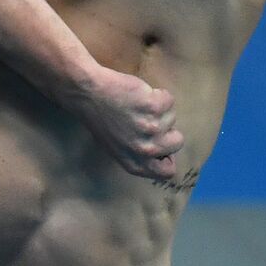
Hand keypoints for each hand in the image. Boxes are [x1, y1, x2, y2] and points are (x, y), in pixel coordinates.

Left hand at [73, 65, 183, 180]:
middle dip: (168, 129)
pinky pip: (169, 101)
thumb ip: (140, 154)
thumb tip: (164, 154)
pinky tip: (140, 95)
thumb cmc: (100, 118)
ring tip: (137, 106)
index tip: (161, 143)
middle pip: (177, 142)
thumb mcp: (117, 148)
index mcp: (134, 164)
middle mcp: (145, 150)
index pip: (167, 172)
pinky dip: (158, 94)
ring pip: (172, 118)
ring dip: (159, 109)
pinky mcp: (154, 108)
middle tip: (150, 120)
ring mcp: (151, 129)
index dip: (168, 155)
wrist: (88, 94)